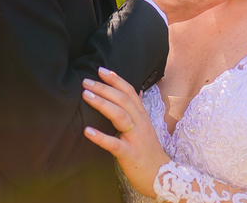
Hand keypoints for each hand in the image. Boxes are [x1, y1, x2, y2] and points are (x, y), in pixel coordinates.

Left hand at [82, 67, 167, 198]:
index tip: (100, 70)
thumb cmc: (149, 151)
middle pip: (122, 100)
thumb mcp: (146, 127)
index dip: (116, 79)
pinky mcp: (130, 154)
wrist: (161, 176)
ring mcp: (136, 138)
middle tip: (85, 81)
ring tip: (85, 96)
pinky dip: (100, 137)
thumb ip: (139, 109)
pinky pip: (115, 144)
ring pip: (120, 116)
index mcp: (142, 116)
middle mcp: (140, 123)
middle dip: (104, 88)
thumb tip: (137, 91)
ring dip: (102, 103)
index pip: (130, 92)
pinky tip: (87, 131)